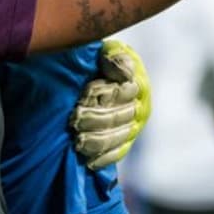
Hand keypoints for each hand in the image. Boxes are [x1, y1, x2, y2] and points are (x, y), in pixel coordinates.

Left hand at [70, 40, 151, 170]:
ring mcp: (133, 126)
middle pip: (118, 116)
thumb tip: (124, 73)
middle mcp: (138, 106)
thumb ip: (115, 57)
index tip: (84, 94)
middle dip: (95, 119)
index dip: (102, 93)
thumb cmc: (99, 62)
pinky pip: (117, 152)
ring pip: (116, 136)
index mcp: (135, 83)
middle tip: (74, 120)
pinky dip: (103, 157)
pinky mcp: (125, 141)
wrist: (92, 78)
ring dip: (97, 140)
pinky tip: (89, 161)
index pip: (121, 91)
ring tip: (78, 141)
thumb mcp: (107, 52)